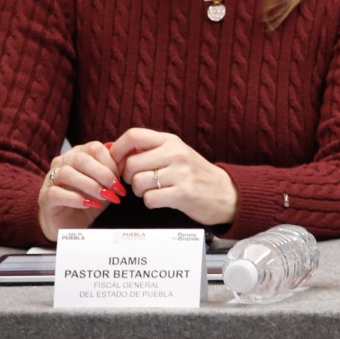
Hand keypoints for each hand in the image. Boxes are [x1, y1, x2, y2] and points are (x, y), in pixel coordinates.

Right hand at [37, 140, 125, 241]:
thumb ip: (114, 171)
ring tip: (105, 197)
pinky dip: (76, 198)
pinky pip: (56, 193)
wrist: (69, 222)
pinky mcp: (44, 197)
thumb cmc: (90, 199)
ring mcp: (50, 179)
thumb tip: (129, 159)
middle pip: (81, 159)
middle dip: (103, 174)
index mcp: (78, 154)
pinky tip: (90, 204)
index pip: (94, 147)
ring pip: (67, 173)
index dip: (111, 161)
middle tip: (116, 189)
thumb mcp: (106, 184)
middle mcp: (62, 163)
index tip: (122, 178)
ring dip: (90, 185)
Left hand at [111, 128, 238, 227]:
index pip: (133, 136)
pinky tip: (164, 199)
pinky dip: (152, 203)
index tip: (116, 163)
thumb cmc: (195, 175)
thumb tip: (112, 151)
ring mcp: (181, 173)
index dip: (118, 150)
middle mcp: (176, 153)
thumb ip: (149, 150)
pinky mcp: (184, 193)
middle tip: (140, 183)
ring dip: (140, 192)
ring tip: (156, 191)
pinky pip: (150, 199)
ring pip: (138, 183)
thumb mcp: (175, 154)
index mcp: (171, 141)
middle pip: (131, 164)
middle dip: (128, 178)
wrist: (227, 193)